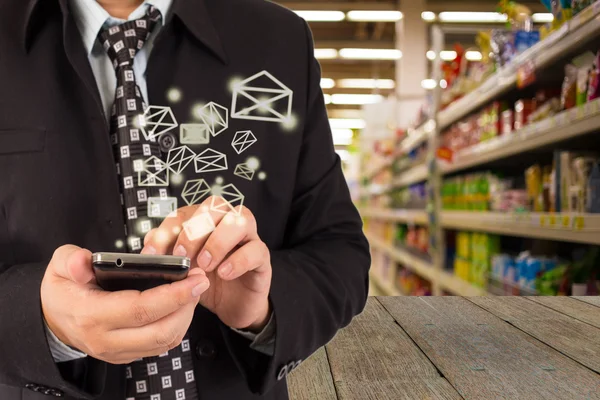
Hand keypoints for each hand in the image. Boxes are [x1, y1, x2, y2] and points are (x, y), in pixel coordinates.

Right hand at [40, 245, 209, 363]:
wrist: (53, 319)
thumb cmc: (62, 291)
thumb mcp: (58, 266)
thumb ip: (71, 259)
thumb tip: (84, 262)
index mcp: (91, 315)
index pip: (141, 309)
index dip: (173, 295)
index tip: (194, 279)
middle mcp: (106, 339)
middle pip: (160, 330)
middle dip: (188, 305)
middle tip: (200, 281)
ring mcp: (118, 351)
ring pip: (165, 341)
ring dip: (186, 316)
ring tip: (193, 291)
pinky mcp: (127, 354)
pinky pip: (160, 346)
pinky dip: (177, 326)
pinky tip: (182, 306)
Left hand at [142, 199, 271, 331]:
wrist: (234, 305)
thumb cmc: (208, 282)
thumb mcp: (182, 270)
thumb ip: (166, 254)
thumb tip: (148, 246)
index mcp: (204, 221)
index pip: (185, 212)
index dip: (167, 230)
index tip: (153, 254)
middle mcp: (227, 222)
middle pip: (214, 205)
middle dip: (194, 229)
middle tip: (182, 256)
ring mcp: (248, 237)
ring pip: (240, 219)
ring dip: (218, 241)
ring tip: (205, 265)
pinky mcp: (262, 257)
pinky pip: (256, 249)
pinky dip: (238, 260)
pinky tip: (224, 273)